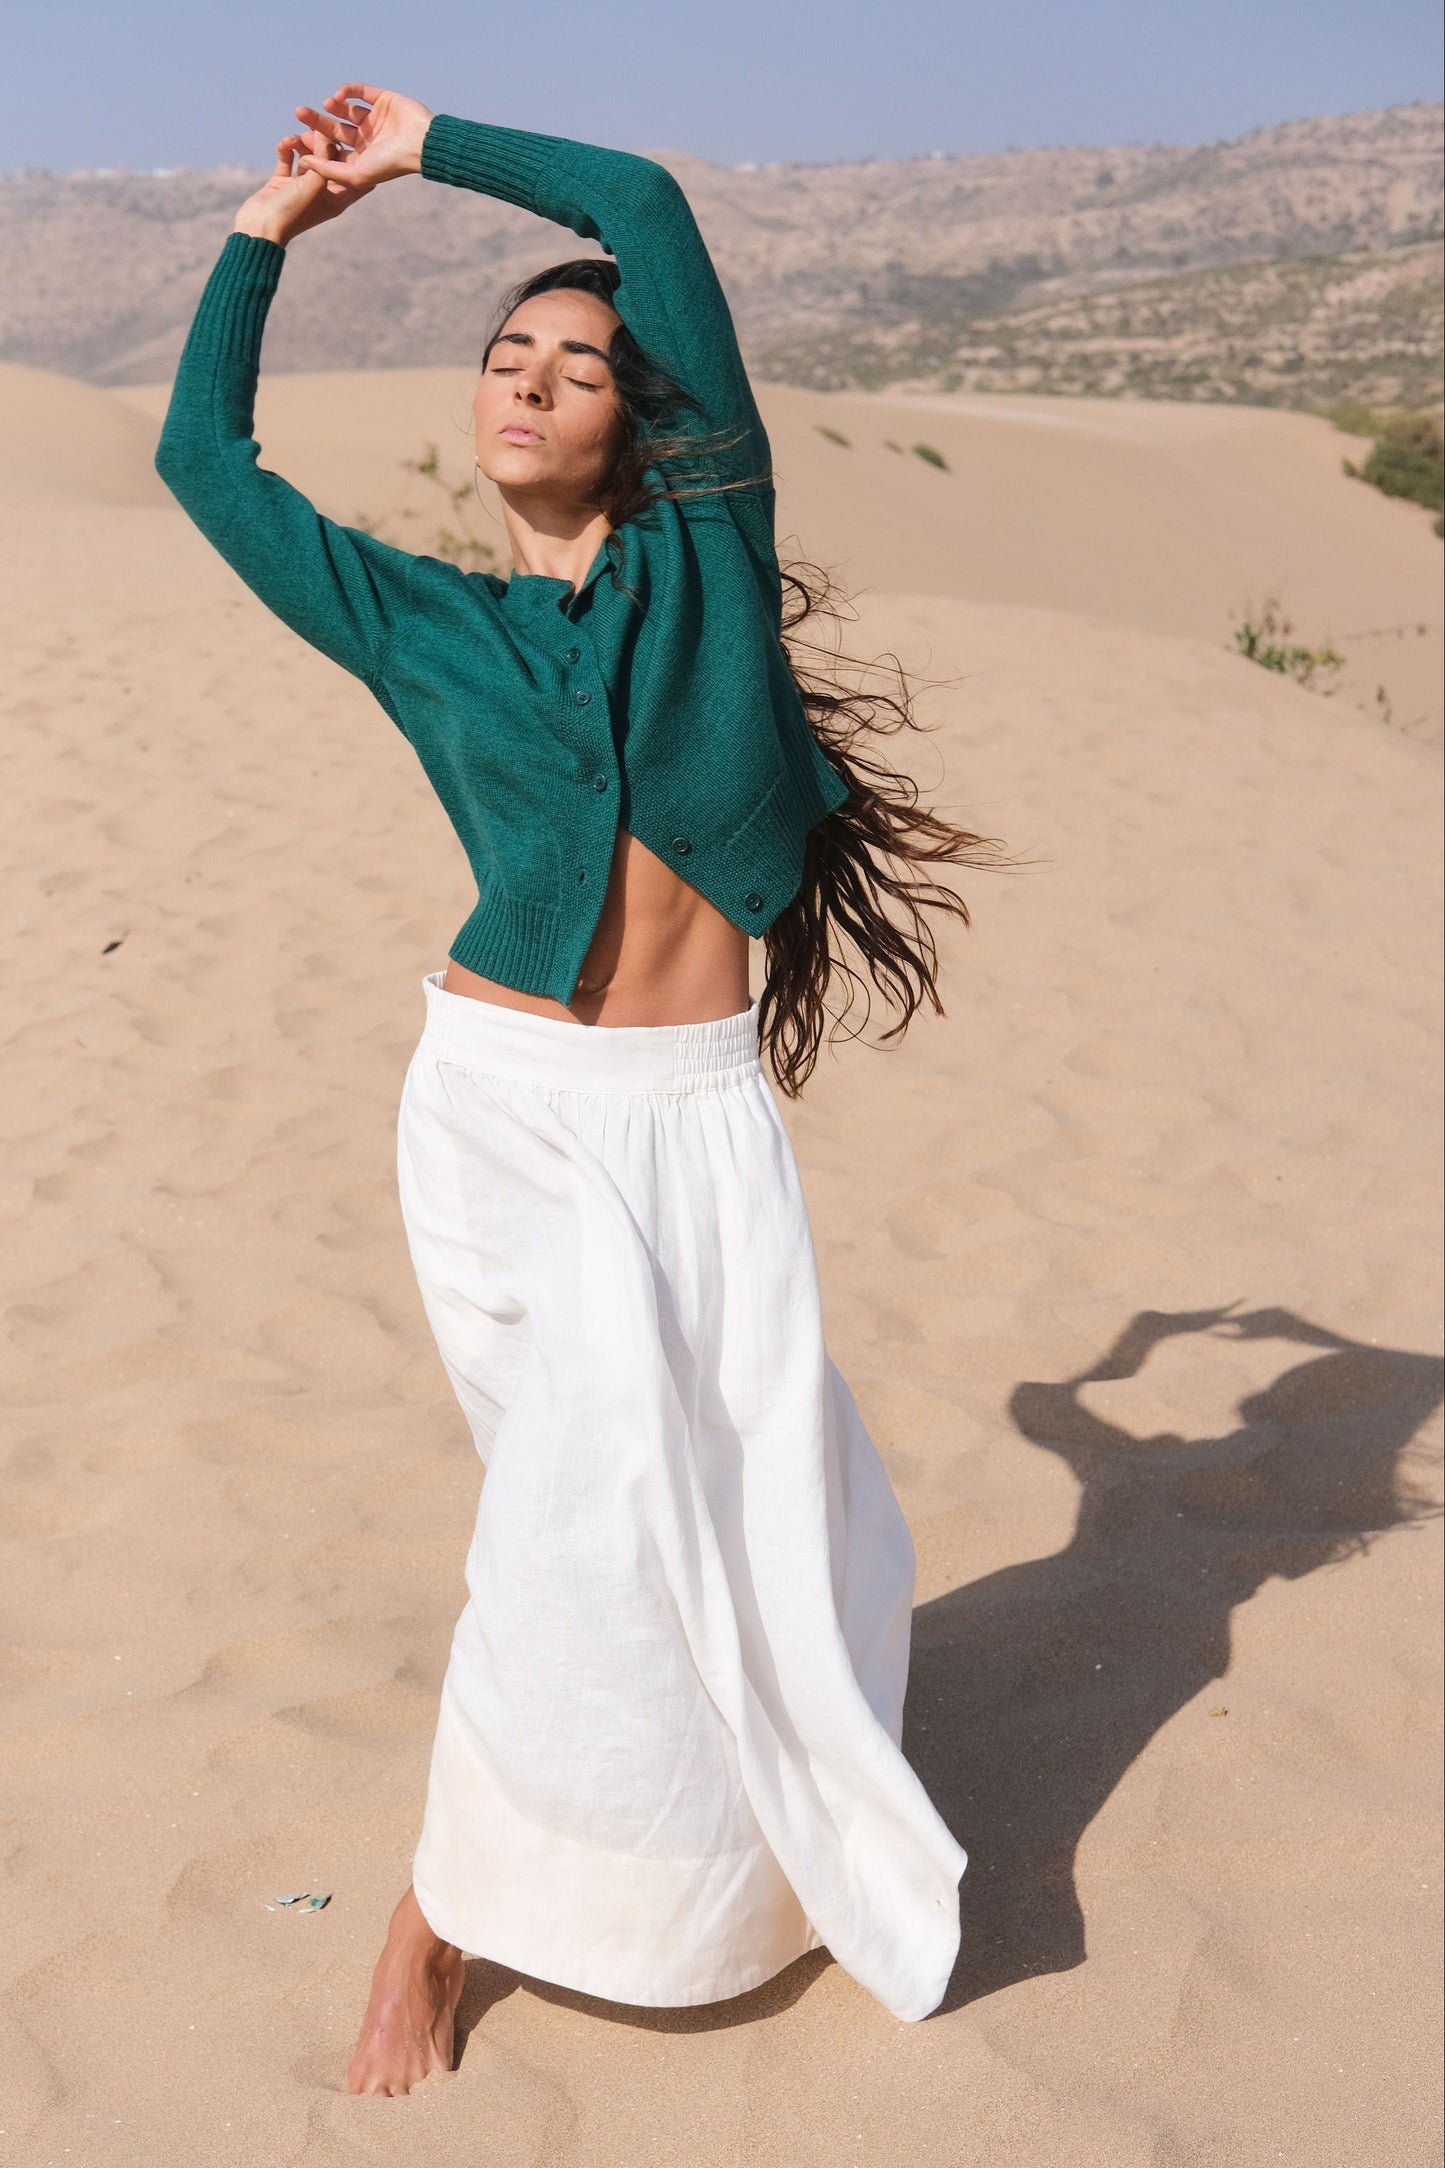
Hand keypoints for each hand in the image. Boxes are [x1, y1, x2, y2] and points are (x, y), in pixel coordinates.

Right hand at [233, 128, 371, 244]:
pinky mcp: (283, 182)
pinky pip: (288, 159)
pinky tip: (283, 144)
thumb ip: (324, 157)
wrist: (260, 228)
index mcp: (338, 198)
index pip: (357, 177)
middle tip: (313, 131)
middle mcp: (323, 192)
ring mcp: (302, 187)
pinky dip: (286, 149)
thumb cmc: (293, 211)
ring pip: (309, 157)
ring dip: (302, 144)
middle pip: (331, 161)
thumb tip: (326, 133)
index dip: (359, 158)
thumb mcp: (315, 183)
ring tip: (295, 138)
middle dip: (324, 143)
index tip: (353, 140)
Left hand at [291, 83, 434, 192]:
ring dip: (333, 105)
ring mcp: (375, 119)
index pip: (333, 149)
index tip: (301, 137)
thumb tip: (302, 163)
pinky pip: (361, 92)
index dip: (316, 143)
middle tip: (299, 112)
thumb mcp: (355, 174)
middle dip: (317, 121)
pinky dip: (349, 90)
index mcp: (361, 158)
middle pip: (335, 128)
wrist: (420, 144)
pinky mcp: (383, 100)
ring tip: (327, 103)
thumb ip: (328, 170)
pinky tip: (339, 94)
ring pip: (346, 109)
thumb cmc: (390, 164)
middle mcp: (367, 139)